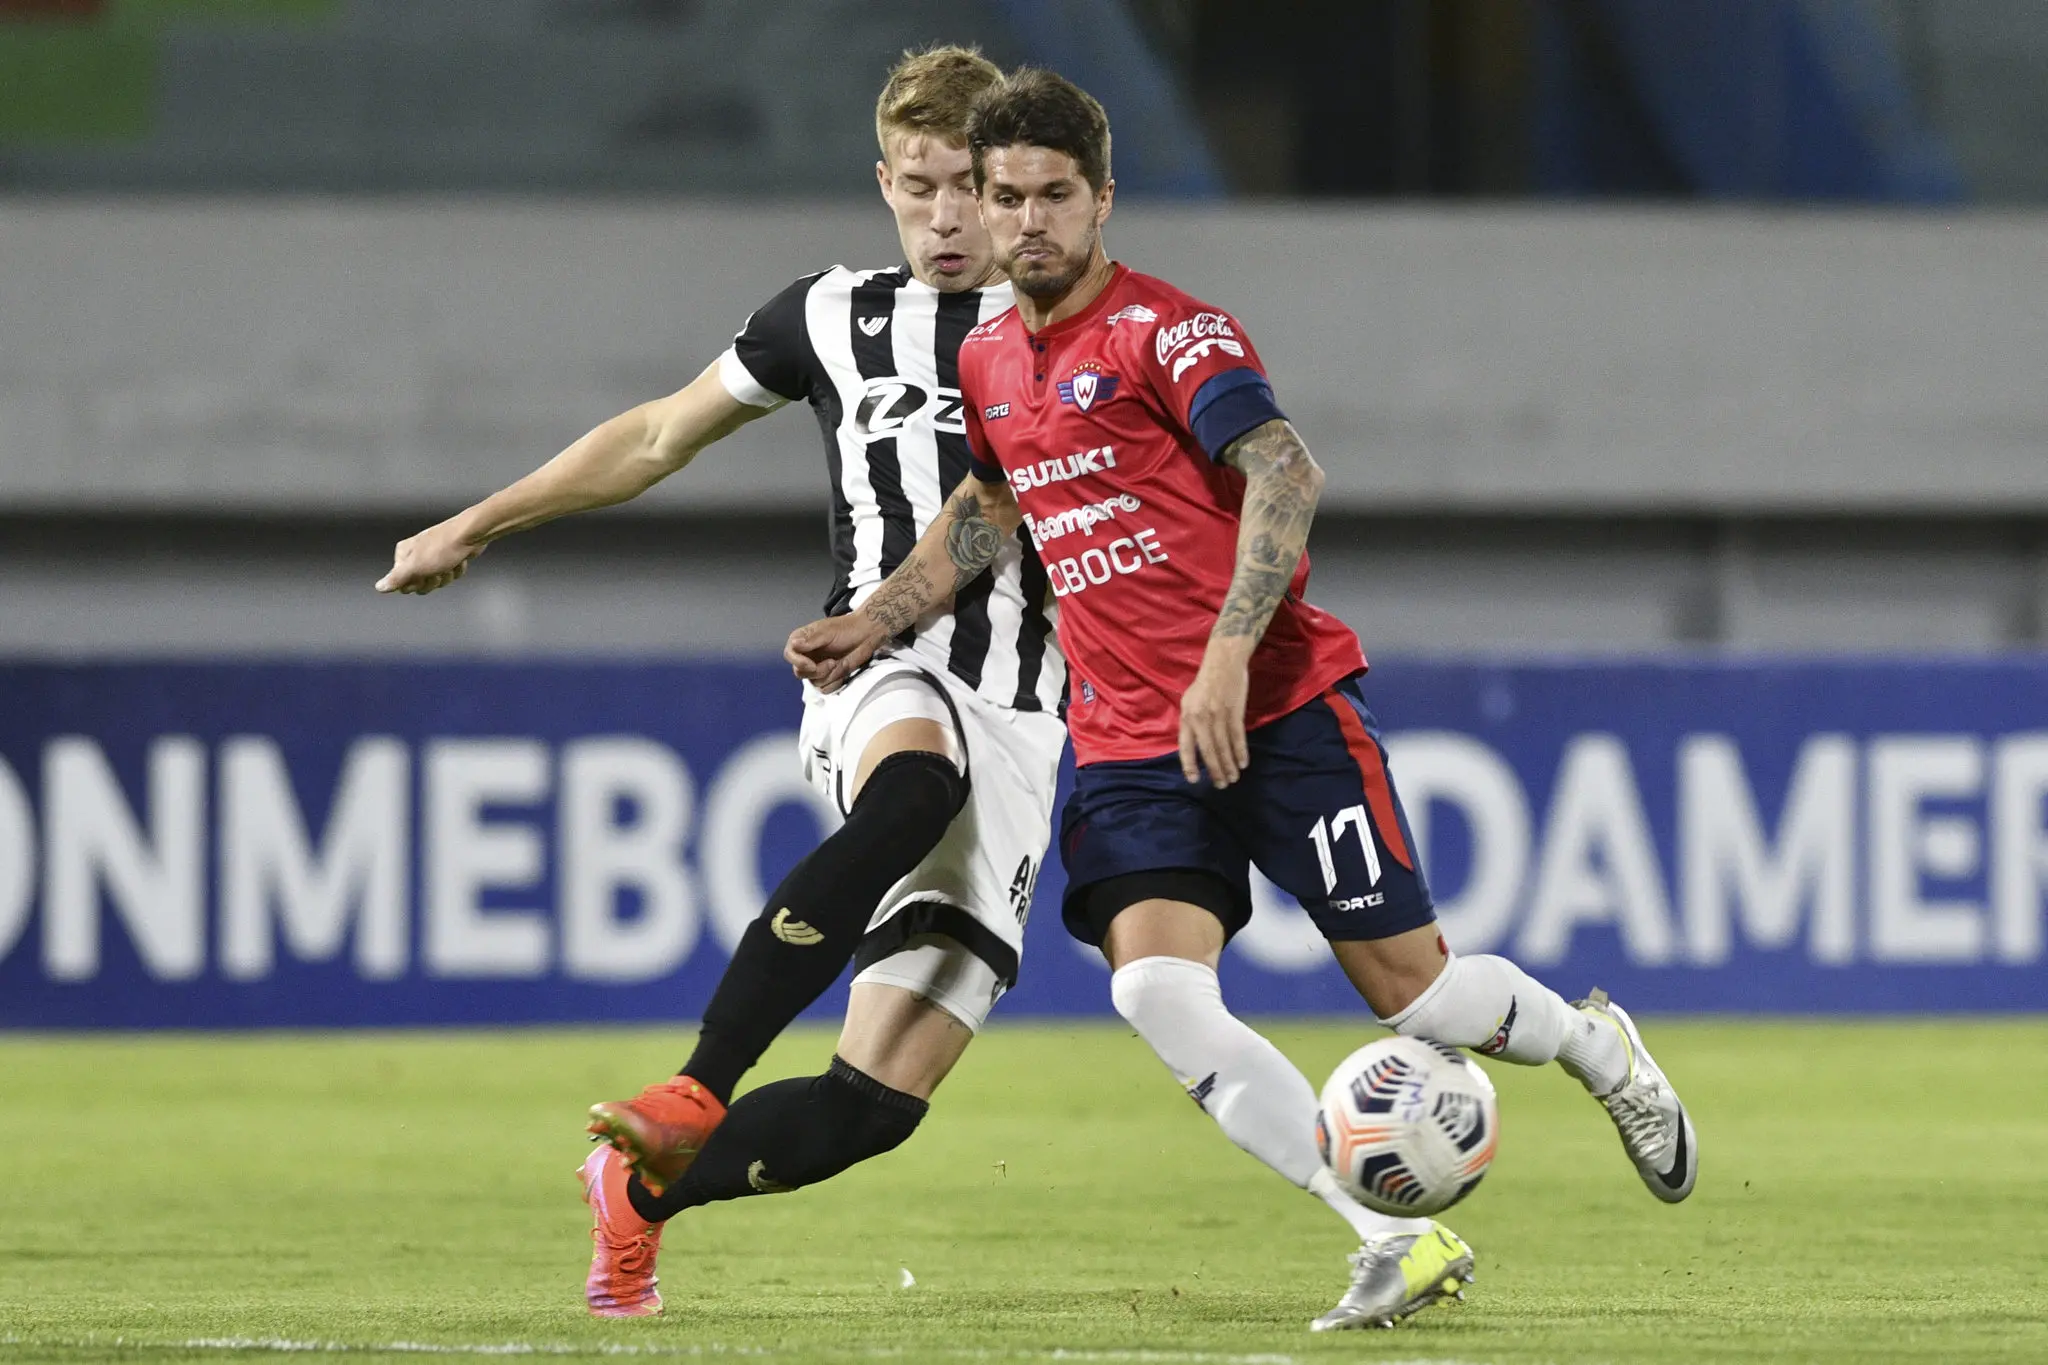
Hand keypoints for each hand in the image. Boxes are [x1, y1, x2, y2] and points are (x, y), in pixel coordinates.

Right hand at [377, 520, 483, 594]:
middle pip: (420, 584)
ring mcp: (433, 556)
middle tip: (437, 568)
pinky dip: (457, 570)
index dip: (415, 583)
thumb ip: (396, 578)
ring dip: (447, 576)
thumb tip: (379, 587)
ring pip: (437, 581)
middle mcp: (416, 554)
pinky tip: (459, 561)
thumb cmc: (443, 547)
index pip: (402, 584)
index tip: (422, 574)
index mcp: (403, 554)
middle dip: (432, 580)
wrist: (471, 535)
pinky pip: (451, 575)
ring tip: (450, 563)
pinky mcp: (449, 558)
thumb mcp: (415, 566)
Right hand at [785, 613, 888, 692]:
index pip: (789, 655)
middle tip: (832, 662)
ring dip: (829, 675)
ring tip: (839, 663)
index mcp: (802, 640)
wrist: (866, 636)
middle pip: (800, 672)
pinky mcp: (829, 676)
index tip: (811, 664)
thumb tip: (794, 644)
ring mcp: (817, 667)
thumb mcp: (826, 632)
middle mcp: (807, 655)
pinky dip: (835, 682)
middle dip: (817, 671)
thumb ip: (810, 640)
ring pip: (814, 682)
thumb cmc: (847, 629)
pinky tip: (842, 670)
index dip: (798, 662)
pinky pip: (825, 688)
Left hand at [1177, 636, 1253, 786]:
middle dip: (1215, 770)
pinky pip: (1238, 736)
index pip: (1186, 746)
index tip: (1194, 779)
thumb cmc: (1205, 683)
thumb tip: (1192, 744)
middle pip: (1208, 750)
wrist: (1223, 662)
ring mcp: (1219, 715)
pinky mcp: (1235, 712)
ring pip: (1224, 746)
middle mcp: (1201, 718)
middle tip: (1220, 785)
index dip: (1189, 764)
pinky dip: (1241, 751)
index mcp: (1187, 716)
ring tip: (1233, 778)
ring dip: (1229, 765)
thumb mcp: (1189, 701)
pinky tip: (1243, 763)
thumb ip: (1190, 722)